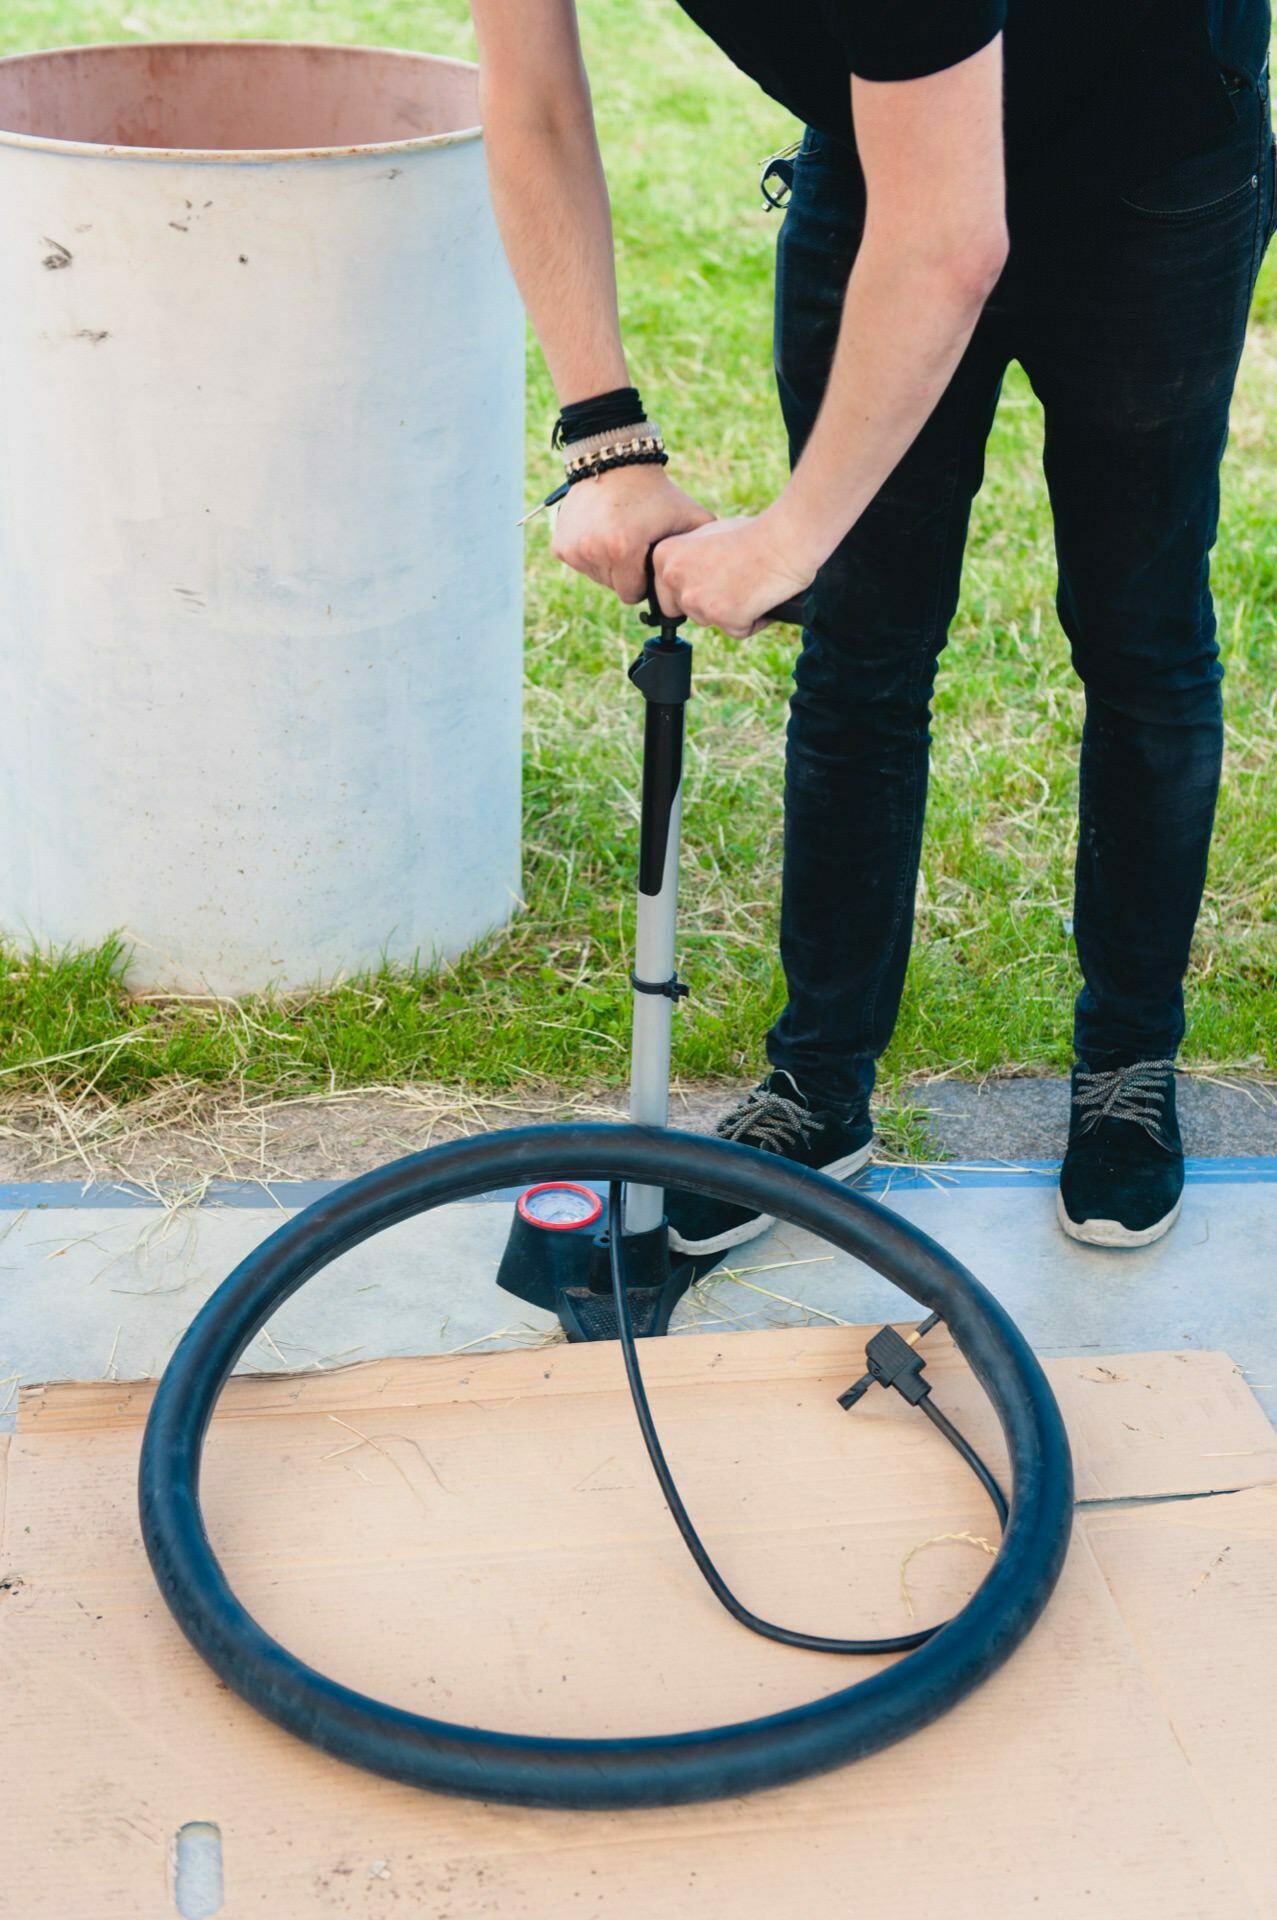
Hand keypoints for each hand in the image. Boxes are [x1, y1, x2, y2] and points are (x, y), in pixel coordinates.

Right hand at [550, 465, 714, 603]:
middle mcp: (593, 551)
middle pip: (614, 587)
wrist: (615, 462)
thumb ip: (705, 549)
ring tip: (618, 534)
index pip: (632, 594)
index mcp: (623, 550)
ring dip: (608, 565)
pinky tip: (600, 531)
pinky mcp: (560, 545)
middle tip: (633, 543)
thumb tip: (713, 580)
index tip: (647, 557)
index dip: (644, 580)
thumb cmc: (656, 494)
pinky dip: (590, 554)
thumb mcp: (689, 517)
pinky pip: (580, 564)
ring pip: (597, 577)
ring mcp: (573, 548)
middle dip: (626, 574)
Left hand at [651, 512, 814, 637]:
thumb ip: (687, 559)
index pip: (667, 594)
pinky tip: (762, 596)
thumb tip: (684, 579)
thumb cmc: (753, 532)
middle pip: (687, 612)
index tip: (715, 578)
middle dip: (710, 603)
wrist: (785, 536)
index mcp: (665, 555)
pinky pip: (738, 630)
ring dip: (732, 612)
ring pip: (711, 622)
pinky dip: (754, 620)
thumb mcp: (706, 536)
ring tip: (750, 584)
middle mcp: (673, 577)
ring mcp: (696, 598)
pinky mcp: (722, 616)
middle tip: (735, 580)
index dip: (695, 589)